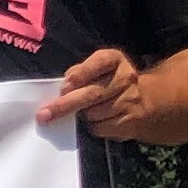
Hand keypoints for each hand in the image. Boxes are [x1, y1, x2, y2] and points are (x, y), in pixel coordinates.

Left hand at [37, 47, 153, 136]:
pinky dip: (92, 127)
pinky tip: (95, 121)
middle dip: (65, 105)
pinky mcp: (130, 121)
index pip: (99, 62)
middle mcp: (126, 77)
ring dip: (81, 117)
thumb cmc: (107, 83)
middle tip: (44, 114)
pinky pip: (101, 127)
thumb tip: (61, 90)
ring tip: (82, 112)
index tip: (63, 88)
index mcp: (115, 60)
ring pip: (94, 113)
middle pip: (92, 93)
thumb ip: (78, 74)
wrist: (143, 102)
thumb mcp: (95, 70)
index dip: (80, 74)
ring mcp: (130, 100)